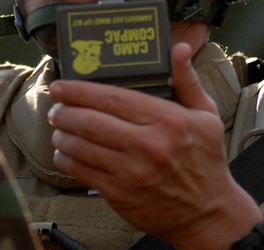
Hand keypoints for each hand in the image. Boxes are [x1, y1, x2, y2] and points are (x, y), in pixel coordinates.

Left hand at [47, 42, 262, 249]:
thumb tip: (179, 49)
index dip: (80, 90)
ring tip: (57, 127)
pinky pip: (82, 171)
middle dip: (64, 110)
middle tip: (55, 105)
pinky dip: (66, 159)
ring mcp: (132, 172)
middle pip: (90, 121)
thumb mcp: (206, 116)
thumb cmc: (205, 160)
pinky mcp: (121, 194)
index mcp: (167, 120)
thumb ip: (187, 80)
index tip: (62, 85)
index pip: (112, 98)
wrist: (208, 213)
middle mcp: (148, 145)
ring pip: (81, 146)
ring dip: (61, 134)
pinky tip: (64, 152)